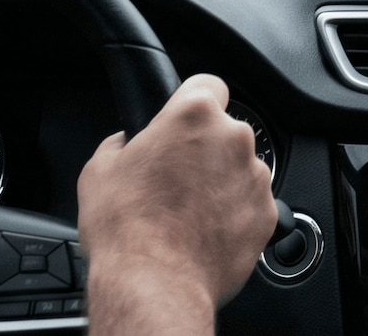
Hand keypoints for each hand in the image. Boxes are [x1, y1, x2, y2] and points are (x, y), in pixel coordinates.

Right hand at [78, 74, 275, 335]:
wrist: (155, 282)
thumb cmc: (127, 227)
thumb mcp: (99, 170)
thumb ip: (122, 143)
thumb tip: (127, 145)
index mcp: (194, 116)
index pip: (207, 84)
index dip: (192, 101)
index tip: (184, 119)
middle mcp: (233, 139)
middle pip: (224, 130)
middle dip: (204, 149)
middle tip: (175, 177)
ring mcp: (255, 177)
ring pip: (240, 168)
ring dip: (221, 182)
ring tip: (188, 211)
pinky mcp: (267, 214)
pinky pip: (251, 203)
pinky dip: (234, 213)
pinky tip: (205, 230)